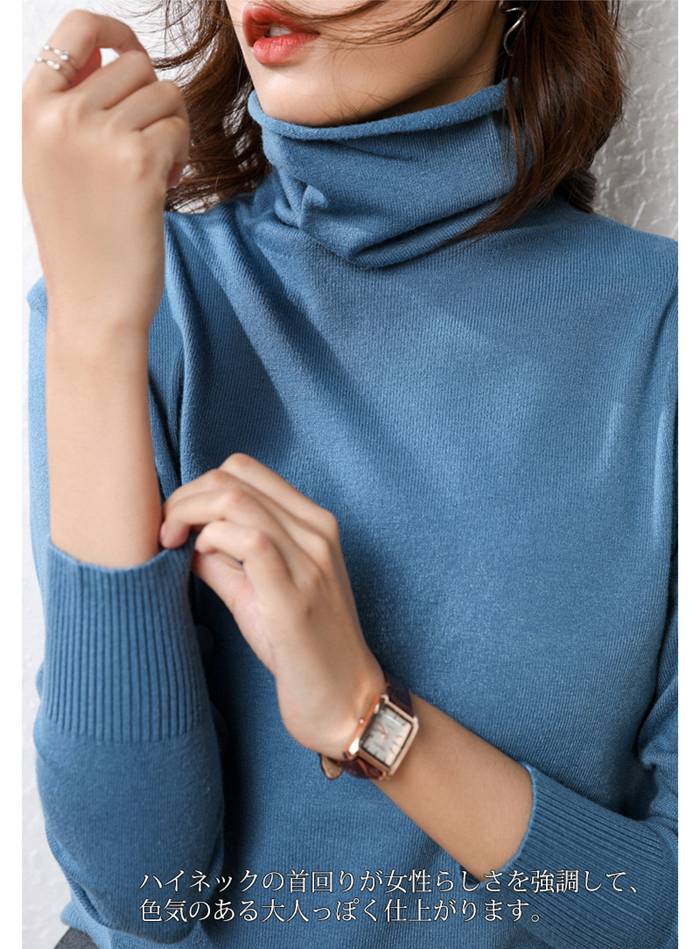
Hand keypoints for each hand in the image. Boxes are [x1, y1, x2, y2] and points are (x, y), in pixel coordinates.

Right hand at [22, 9, 189, 334]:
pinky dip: (181, 156)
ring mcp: (100, 136)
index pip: (77, 28)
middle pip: (137, 65)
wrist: (91, 302)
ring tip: (154, 171)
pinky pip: (179, 130)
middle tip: (150, 147)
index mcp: (34, 108)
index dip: (116, 33)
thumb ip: (69, 107)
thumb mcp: (50, 162)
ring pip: (166, 95)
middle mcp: (63, 114)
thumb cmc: (78, 238)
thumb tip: (111, 55)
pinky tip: (162, 188)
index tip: (133, 54)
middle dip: (154, 102)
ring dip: (172, 130)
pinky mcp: (139, 163)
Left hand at [159, 453, 385, 758]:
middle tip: (164, 532)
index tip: (175, 519)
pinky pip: (250, 540)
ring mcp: (311, 561)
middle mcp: (316, 532)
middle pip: (233, 476)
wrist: (344, 700)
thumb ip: (224, 560)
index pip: (245, 469)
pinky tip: (199, 560)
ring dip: (189, 514)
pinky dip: (211, 540)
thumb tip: (181, 538)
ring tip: (171, 543)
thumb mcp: (258, 593)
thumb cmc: (301, 649)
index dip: (197, 485)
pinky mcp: (296, 596)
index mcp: (312, 523)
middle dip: (184, 496)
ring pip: (236, 500)